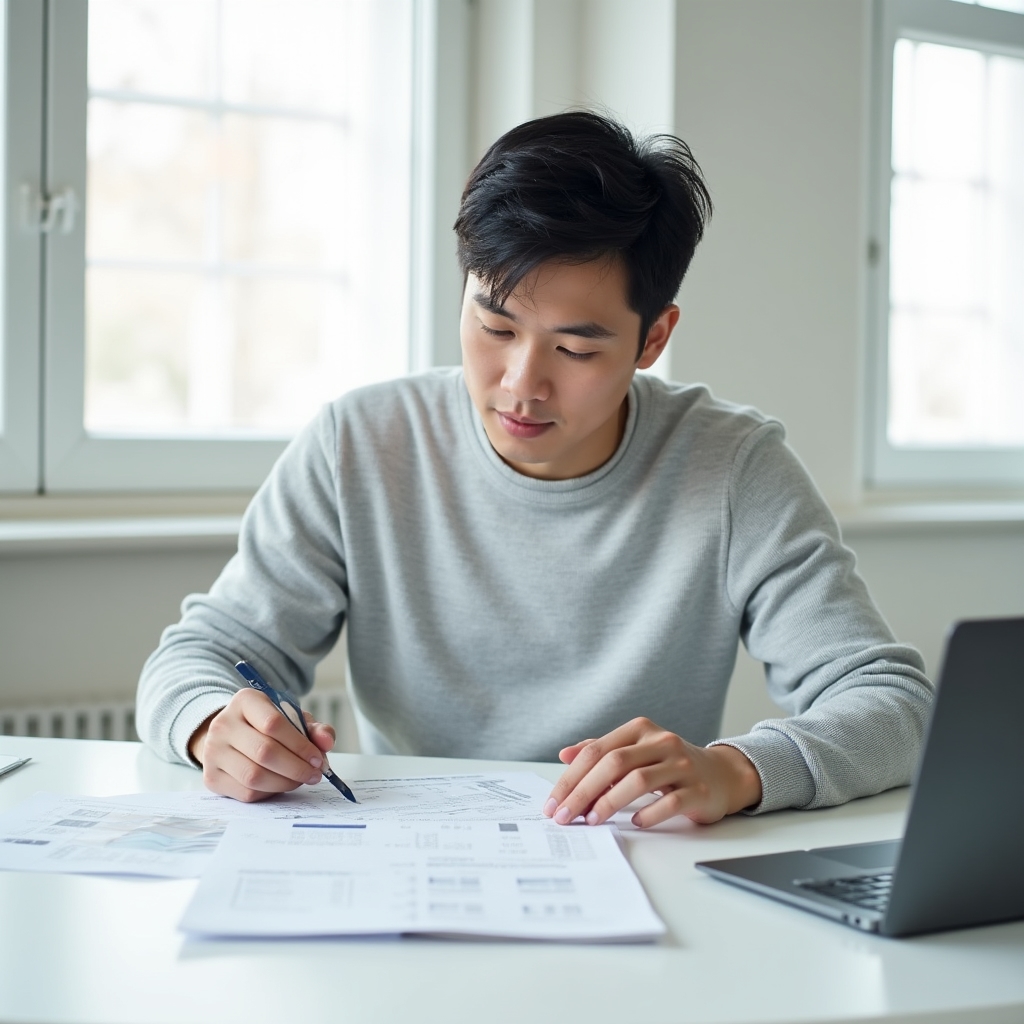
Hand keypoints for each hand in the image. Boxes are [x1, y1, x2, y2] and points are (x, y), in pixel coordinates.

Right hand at [188, 688, 336, 802]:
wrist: (231, 736)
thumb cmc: (266, 726)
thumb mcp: (292, 718)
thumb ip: (313, 728)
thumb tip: (327, 742)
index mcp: (245, 701)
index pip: (273, 723)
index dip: (300, 745)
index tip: (319, 758)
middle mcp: (223, 724)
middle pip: (264, 752)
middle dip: (296, 767)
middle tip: (315, 774)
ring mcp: (213, 752)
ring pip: (254, 776)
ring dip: (285, 783)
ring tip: (301, 780)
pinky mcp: (211, 777)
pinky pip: (246, 792)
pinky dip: (270, 792)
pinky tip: (281, 784)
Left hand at [542, 717, 761, 827]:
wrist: (721, 774)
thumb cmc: (669, 765)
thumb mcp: (636, 751)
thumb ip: (602, 751)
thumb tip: (565, 755)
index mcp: (640, 730)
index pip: (596, 750)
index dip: (571, 778)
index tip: (553, 803)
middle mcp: (661, 742)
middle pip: (614, 763)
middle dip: (583, 792)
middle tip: (564, 816)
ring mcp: (682, 764)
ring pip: (639, 780)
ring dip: (610, 803)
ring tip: (592, 820)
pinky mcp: (699, 789)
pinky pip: (670, 802)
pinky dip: (648, 814)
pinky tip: (634, 823)